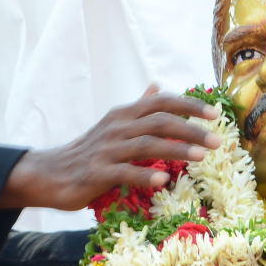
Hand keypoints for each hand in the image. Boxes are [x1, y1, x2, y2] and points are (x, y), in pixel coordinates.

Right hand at [0, 86, 222, 210]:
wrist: (48, 174)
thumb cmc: (87, 151)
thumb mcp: (114, 125)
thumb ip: (138, 108)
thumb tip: (157, 86)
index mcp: (124, 115)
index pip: (162, 102)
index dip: (190, 106)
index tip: (216, 114)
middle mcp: (117, 127)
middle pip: (160, 121)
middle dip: (192, 129)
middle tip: (217, 140)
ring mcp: (107, 150)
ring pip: (147, 144)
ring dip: (177, 149)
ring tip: (201, 157)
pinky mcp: (97, 173)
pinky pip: (125, 172)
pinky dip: (146, 174)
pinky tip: (164, 179)